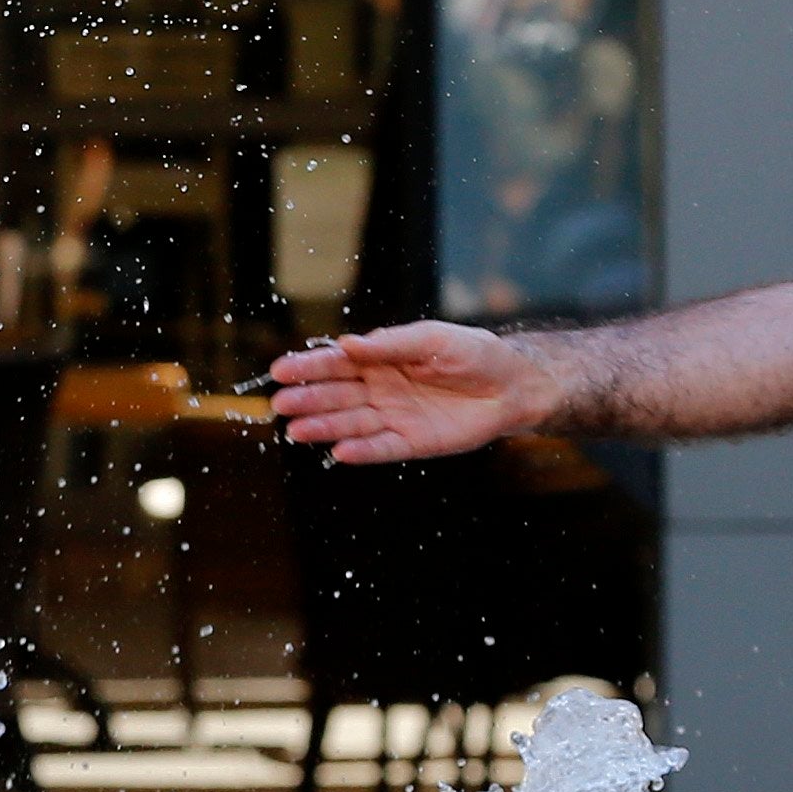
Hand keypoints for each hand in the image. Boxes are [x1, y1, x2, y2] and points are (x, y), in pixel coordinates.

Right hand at [270, 323, 547, 461]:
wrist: (513, 386)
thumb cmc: (474, 354)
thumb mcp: (433, 339)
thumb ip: (392, 343)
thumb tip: (349, 343)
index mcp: (382, 359)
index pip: (338, 363)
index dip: (310, 367)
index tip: (281, 371)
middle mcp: (381, 389)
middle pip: (337, 395)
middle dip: (308, 399)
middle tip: (279, 404)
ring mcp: (395, 417)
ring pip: (352, 424)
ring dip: (324, 427)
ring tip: (297, 431)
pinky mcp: (413, 443)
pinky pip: (382, 448)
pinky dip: (362, 451)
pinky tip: (340, 452)